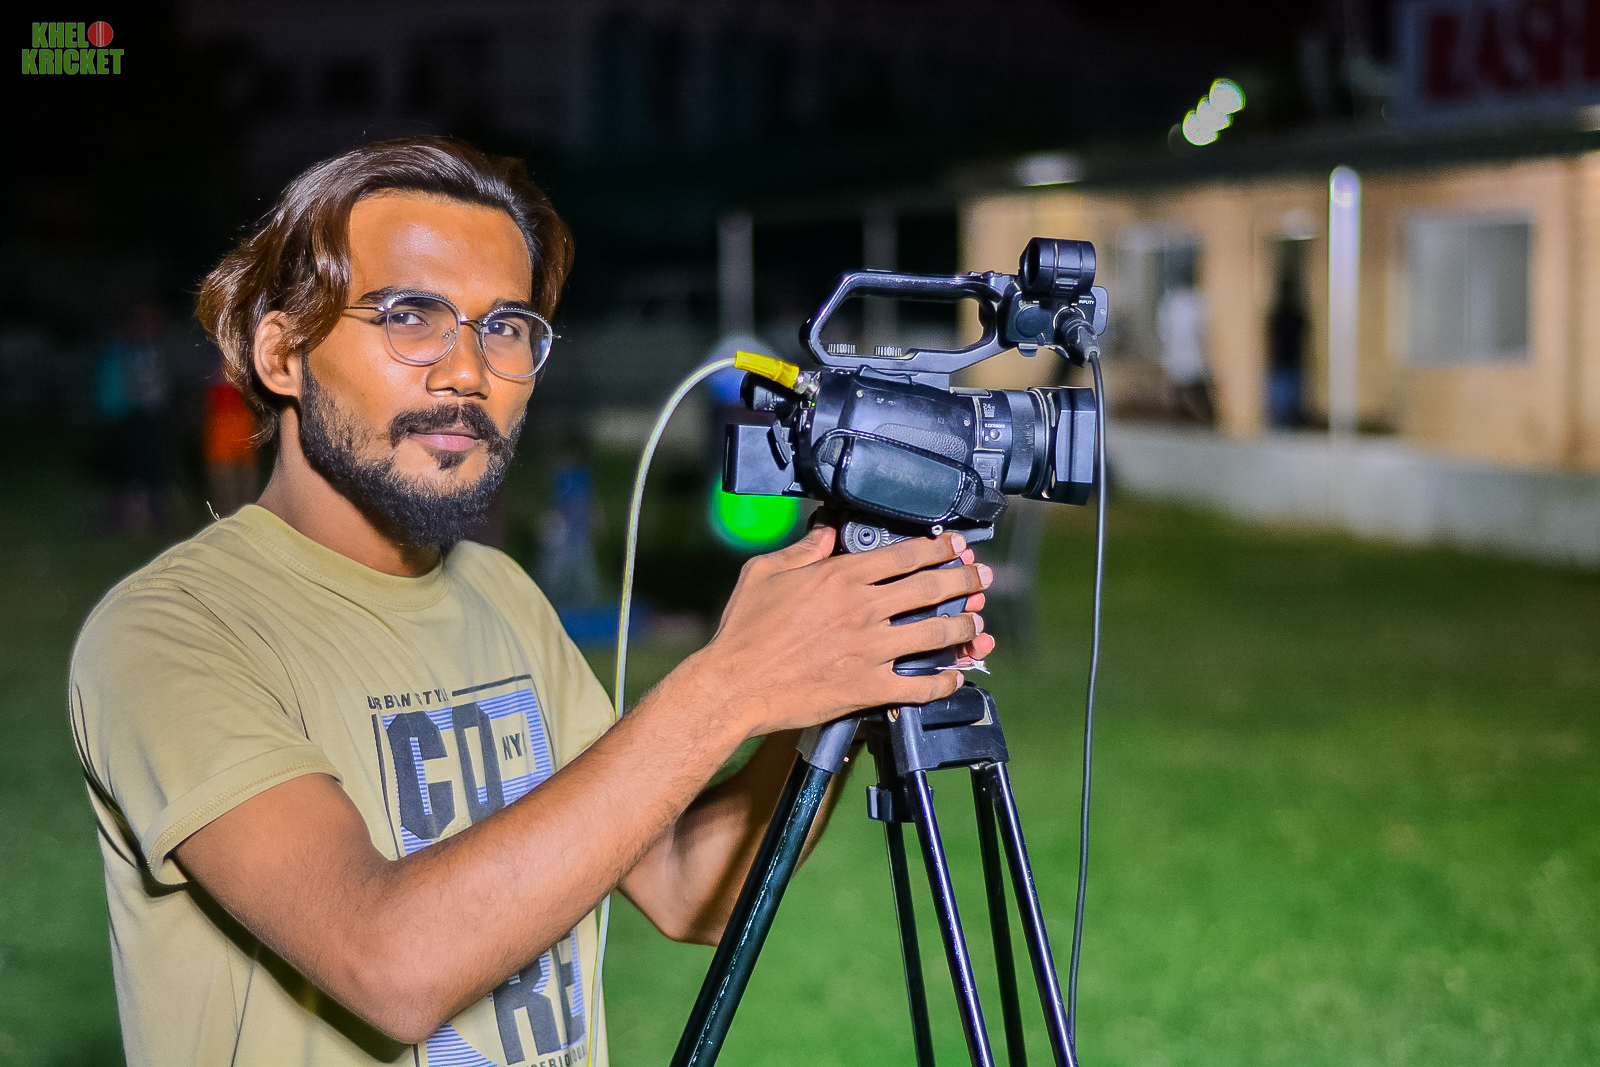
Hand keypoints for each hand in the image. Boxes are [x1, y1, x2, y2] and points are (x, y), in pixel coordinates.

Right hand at [682, 525, 995, 737]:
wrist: (733, 686)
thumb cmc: (743, 631)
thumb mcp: (765, 573)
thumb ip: (802, 550)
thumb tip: (826, 533)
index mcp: (840, 577)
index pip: (905, 555)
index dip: (939, 548)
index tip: (955, 547)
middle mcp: (862, 610)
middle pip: (931, 588)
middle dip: (964, 580)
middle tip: (981, 579)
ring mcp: (869, 650)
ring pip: (935, 634)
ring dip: (965, 628)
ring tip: (979, 626)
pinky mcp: (867, 687)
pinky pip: (919, 685)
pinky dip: (944, 681)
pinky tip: (955, 676)